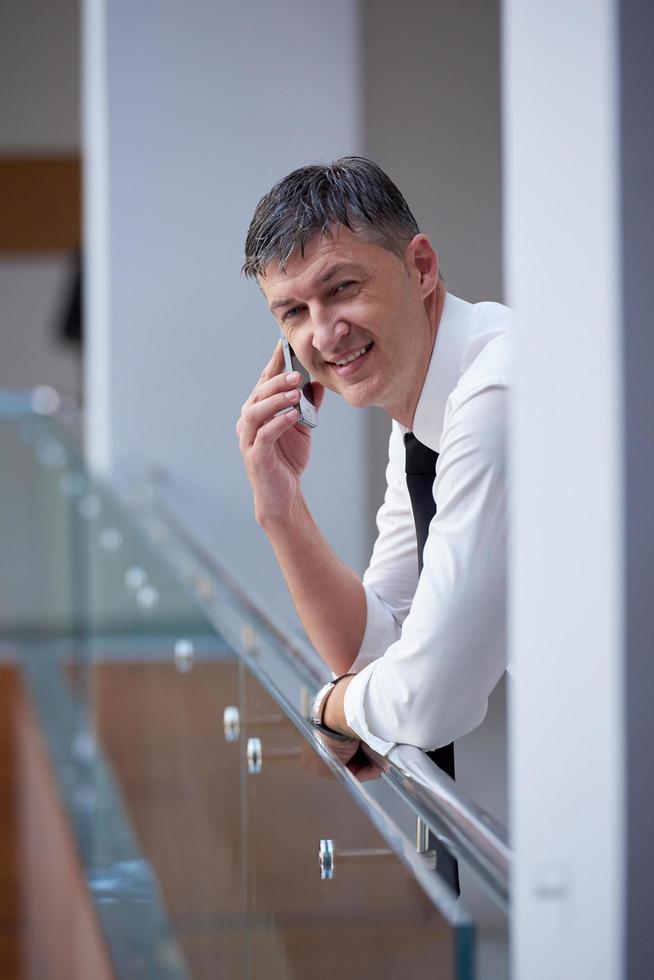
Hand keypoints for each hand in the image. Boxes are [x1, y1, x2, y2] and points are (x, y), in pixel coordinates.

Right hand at [236, 342, 323, 525]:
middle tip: (297, 373)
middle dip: (277, 381)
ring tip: (295, 392)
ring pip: (255, 412)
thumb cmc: (289, 459)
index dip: (273, 363)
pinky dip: (278, 423)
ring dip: (275, 399)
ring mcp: (249, 439)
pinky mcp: (255, 456)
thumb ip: (308, 406)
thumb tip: (316, 383)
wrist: (283, 495)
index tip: (283, 344)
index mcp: (258, 412)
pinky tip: (293, 415)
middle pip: (258, 394)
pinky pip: (264, 435)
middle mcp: (249, 422)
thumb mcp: (303, 427)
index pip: (264, 383)